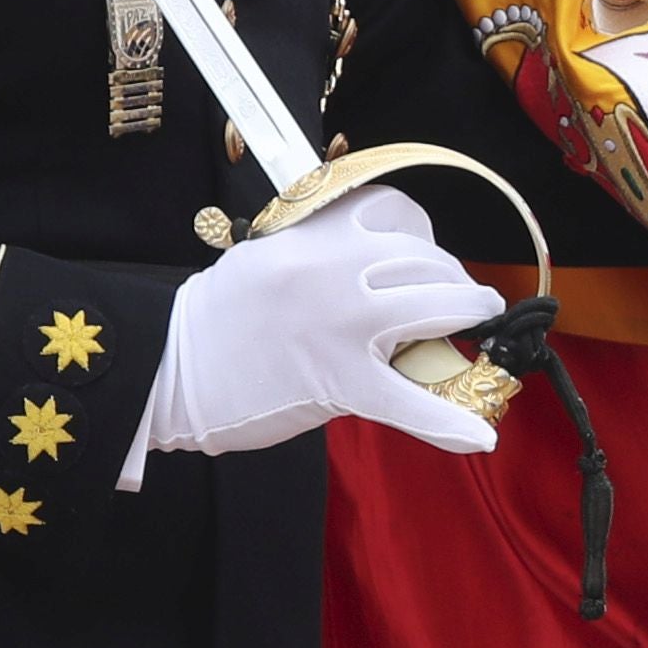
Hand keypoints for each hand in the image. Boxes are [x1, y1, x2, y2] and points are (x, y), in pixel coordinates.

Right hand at [141, 189, 508, 463]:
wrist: (167, 366)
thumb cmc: (216, 317)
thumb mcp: (266, 256)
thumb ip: (322, 252)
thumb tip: (377, 263)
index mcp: (314, 235)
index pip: (393, 212)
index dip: (421, 234)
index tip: (425, 254)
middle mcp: (335, 269)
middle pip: (424, 259)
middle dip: (451, 276)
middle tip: (460, 297)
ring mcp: (342, 324)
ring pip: (435, 306)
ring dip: (468, 312)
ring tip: (479, 320)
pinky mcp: (340, 381)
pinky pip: (409, 403)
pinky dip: (448, 423)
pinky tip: (479, 436)